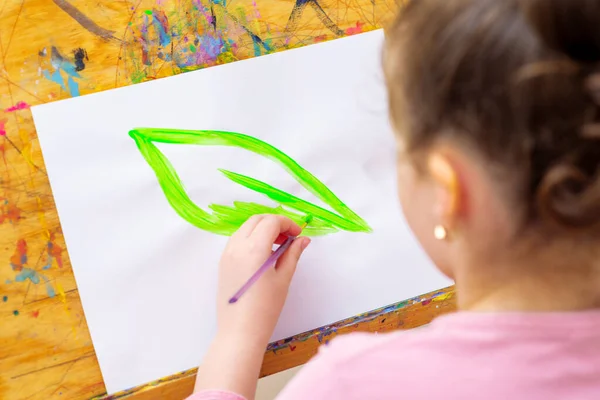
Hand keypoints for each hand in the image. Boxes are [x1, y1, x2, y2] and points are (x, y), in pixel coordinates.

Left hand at [216, 214, 310, 346]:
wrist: (240, 332)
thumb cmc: (265, 308)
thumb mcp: (283, 279)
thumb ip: (293, 254)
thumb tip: (303, 239)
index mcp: (254, 248)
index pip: (271, 222)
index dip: (287, 223)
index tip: (298, 234)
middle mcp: (237, 246)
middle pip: (256, 220)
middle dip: (275, 223)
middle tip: (289, 237)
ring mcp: (227, 254)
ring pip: (245, 228)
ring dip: (262, 229)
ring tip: (277, 246)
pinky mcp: (223, 262)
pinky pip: (237, 240)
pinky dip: (251, 238)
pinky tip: (263, 255)